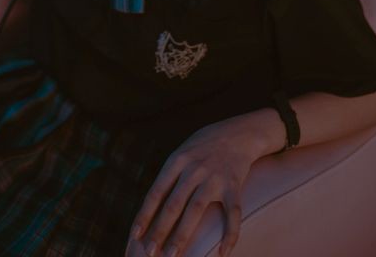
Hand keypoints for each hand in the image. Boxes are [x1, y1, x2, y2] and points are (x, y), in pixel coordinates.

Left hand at [125, 118, 258, 256]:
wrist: (241, 132)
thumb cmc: (206, 145)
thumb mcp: (184, 151)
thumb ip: (171, 174)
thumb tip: (153, 204)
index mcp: (177, 160)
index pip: (156, 192)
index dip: (145, 214)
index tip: (135, 235)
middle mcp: (194, 168)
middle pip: (173, 204)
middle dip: (160, 230)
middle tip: (149, 253)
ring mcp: (214, 177)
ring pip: (195, 210)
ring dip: (182, 235)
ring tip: (172, 255)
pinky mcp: (234, 185)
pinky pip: (232, 214)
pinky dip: (229, 235)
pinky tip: (222, 253)